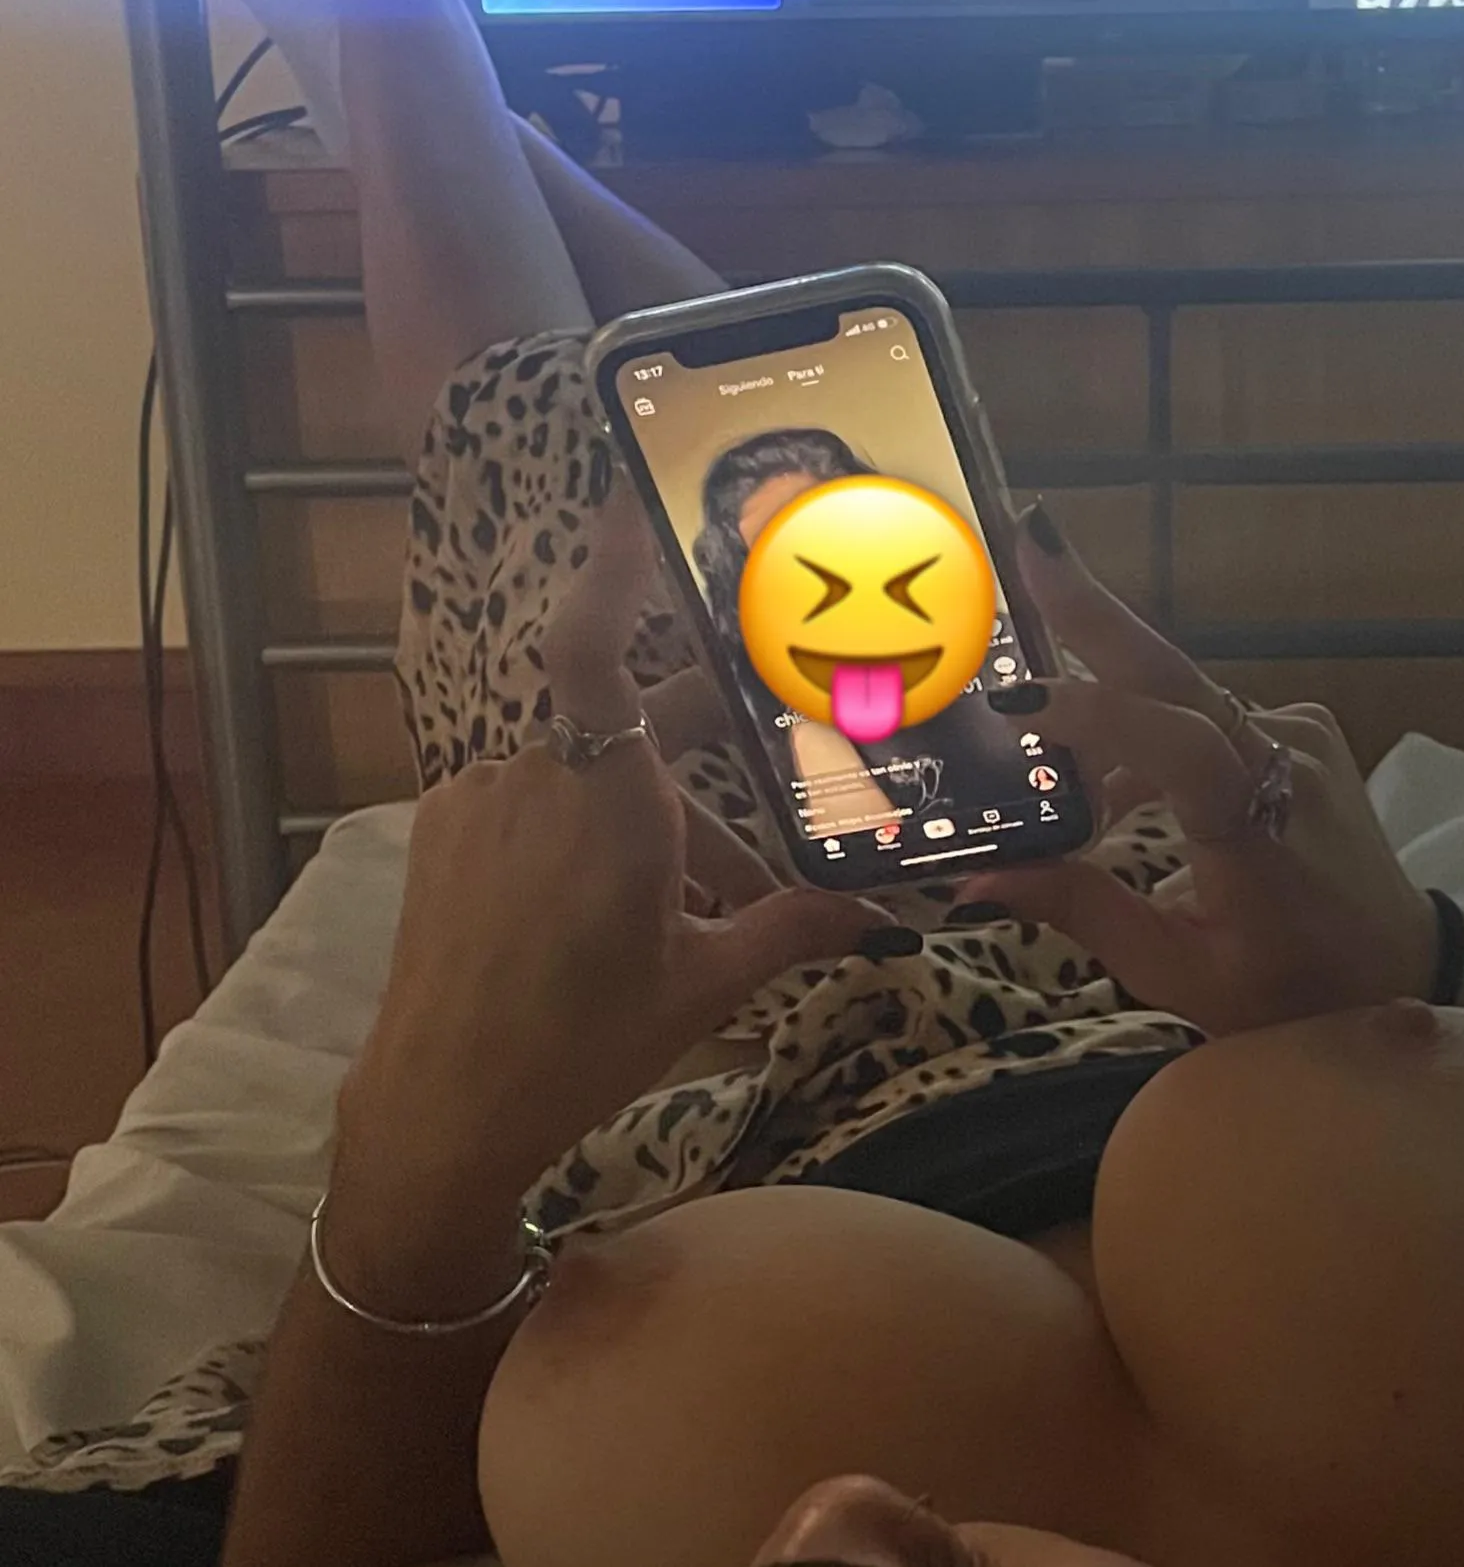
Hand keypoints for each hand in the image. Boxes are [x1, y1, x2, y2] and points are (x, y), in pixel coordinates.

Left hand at [332, 492, 886, 1244]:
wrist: (440, 1110)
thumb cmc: (582, 1042)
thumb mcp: (703, 985)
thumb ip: (793, 929)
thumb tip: (883, 916)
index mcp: (606, 800)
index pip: (593, 644)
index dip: (612, 561)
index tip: (637, 493)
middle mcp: (538, 775)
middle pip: (627, 706)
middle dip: (700, 724)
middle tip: (766, 730)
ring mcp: (482, 798)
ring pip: (583, 762)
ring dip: (647, 802)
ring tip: (707, 887)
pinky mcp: (446, 829)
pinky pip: (531, 794)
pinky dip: (583, 823)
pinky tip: (616, 895)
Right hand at [961, 506, 1438, 1036]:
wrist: (1404, 968)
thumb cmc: (1290, 990)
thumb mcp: (1180, 971)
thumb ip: (1081, 913)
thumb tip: (978, 879)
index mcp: (1255, 830)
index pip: (1176, 746)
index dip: (1097, 717)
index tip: (1019, 701)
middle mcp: (1283, 761)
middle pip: (1173, 673)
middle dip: (1093, 605)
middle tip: (1029, 534)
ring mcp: (1299, 733)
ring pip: (1179, 694)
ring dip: (1105, 693)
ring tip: (1028, 710)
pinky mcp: (1302, 727)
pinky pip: (1206, 713)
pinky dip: (1151, 730)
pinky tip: (1112, 781)